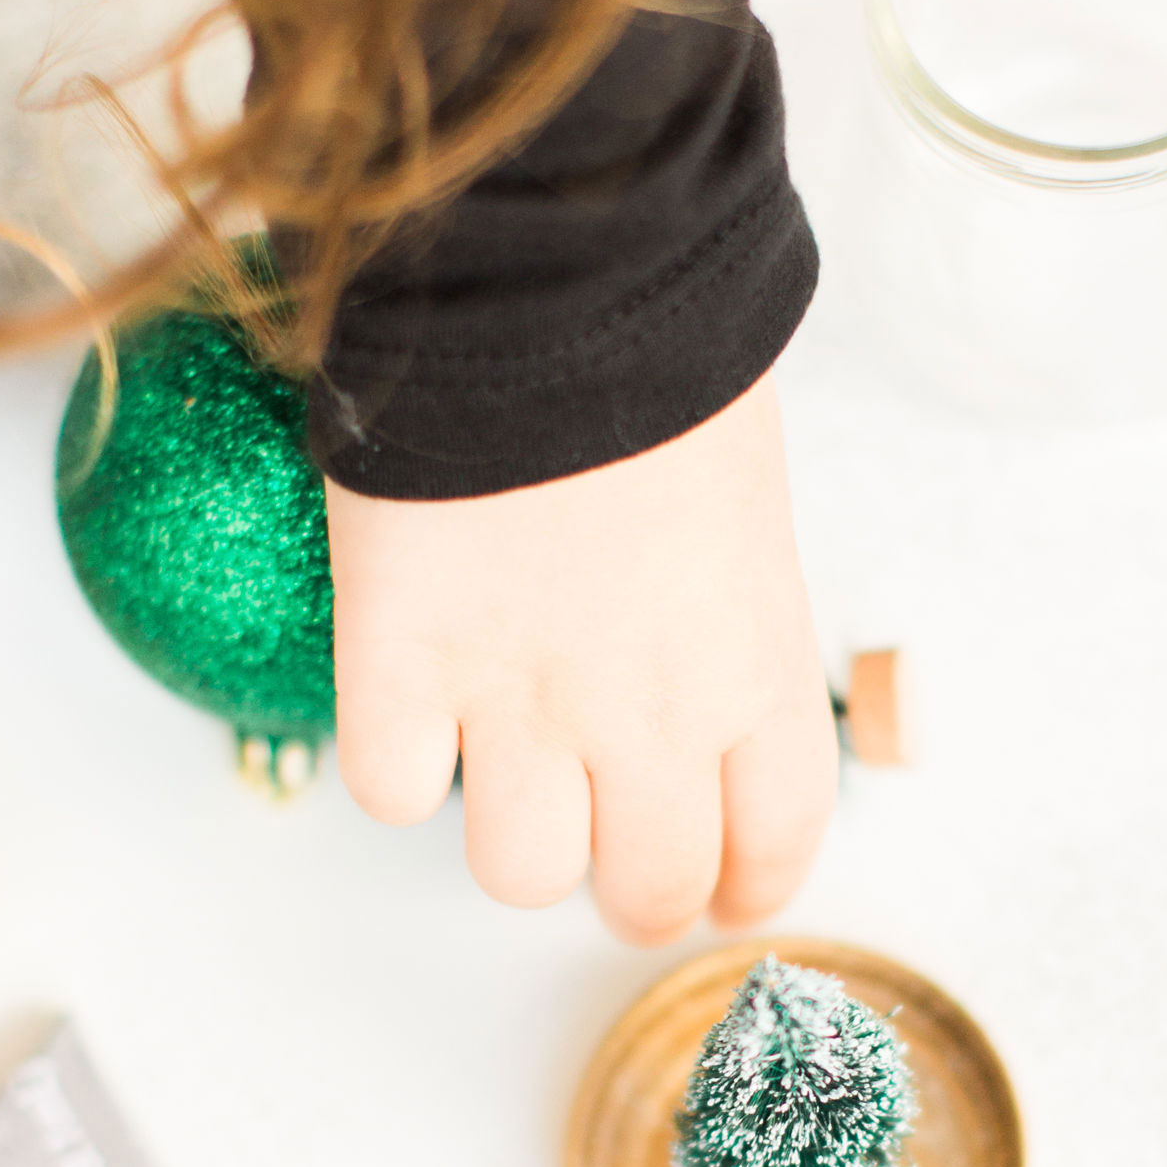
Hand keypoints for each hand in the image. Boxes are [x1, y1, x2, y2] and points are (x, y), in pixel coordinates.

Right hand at [327, 376, 837, 942]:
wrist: (549, 274)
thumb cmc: (662, 358)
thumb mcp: (743, 513)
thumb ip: (727, 633)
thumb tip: (694, 703)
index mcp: (755, 669)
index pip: (775, 844)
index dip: (746, 885)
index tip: (723, 888)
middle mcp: (651, 713)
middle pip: (648, 891)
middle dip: (631, 892)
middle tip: (606, 857)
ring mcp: (521, 699)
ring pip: (519, 873)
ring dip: (514, 835)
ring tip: (503, 763)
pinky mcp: (401, 664)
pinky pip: (391, 792)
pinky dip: (398, 765)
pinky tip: (415, 703)